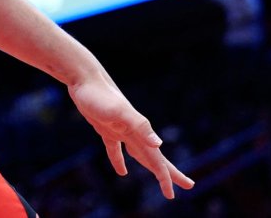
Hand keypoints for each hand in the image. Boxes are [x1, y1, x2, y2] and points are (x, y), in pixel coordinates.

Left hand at [68, 74, 195, 199]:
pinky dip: (120, 161)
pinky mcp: (106, 129)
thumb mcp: (119, 111)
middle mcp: (134, 132)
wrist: (84, 78)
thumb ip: (140, 126)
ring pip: (140, 154)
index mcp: (139, 131)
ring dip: (151, 166)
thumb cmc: (100, 95)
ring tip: (160, 178)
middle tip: (187, 186)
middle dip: (169, 173)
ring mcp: (121, 130)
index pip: (157, 159)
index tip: (176, 193)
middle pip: (154, 158)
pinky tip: (122, 172)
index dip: (167, 177)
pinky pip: (116, 150)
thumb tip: (159, 143)